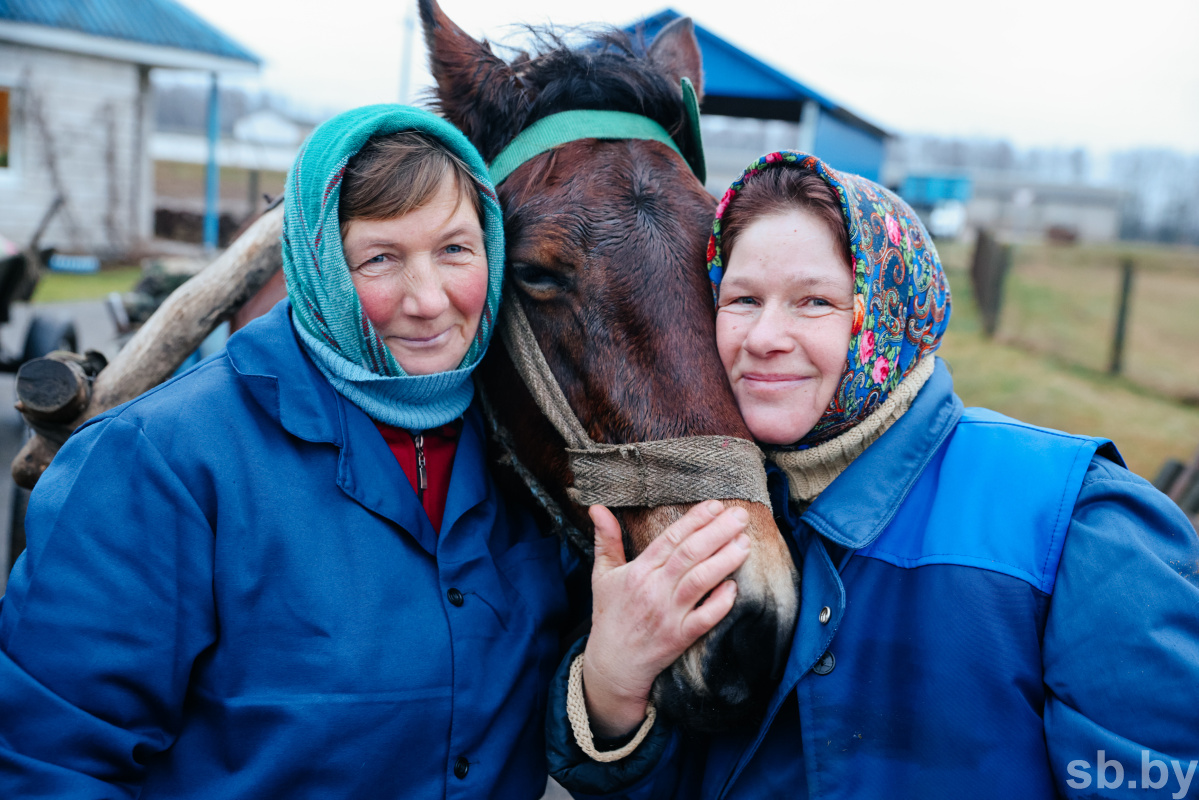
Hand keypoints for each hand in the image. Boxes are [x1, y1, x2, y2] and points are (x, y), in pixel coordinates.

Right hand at [582, 500, 750, 736]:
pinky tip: (735, 587)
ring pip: (699, 582)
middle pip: (689, 555)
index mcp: (638, 571)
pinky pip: (704, 619)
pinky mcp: (679, 638)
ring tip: (744, 543)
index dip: (695, 520)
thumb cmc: (610, 614)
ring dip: (724, 561)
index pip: (670, 539)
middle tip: (740, 516)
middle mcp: (653, 590)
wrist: (612, 664)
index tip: (716, 505)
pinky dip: (720, 603)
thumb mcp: (603, 574)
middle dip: (717, 532)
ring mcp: (667, 615)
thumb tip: (598, 508)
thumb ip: (606, 540)